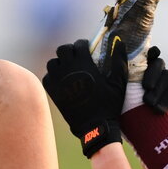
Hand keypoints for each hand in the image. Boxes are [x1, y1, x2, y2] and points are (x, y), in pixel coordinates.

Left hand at [43, 38, 126, 157]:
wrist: (94, 126)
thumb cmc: (109, 105)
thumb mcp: (118, 82)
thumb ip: (119, 60)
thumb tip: (120, 41)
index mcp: (84, 64)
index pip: (78, 44)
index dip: (83, 45)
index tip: (87, 50)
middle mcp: (68, 69)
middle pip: (62, 49)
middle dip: (69, 51)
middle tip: (76, 58)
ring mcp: (58, 80)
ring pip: (52, 62)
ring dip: (59, 63)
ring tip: (67, 69)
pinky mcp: (53, 92)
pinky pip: (47, 77)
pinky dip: (52, 76)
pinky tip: (61, 81)